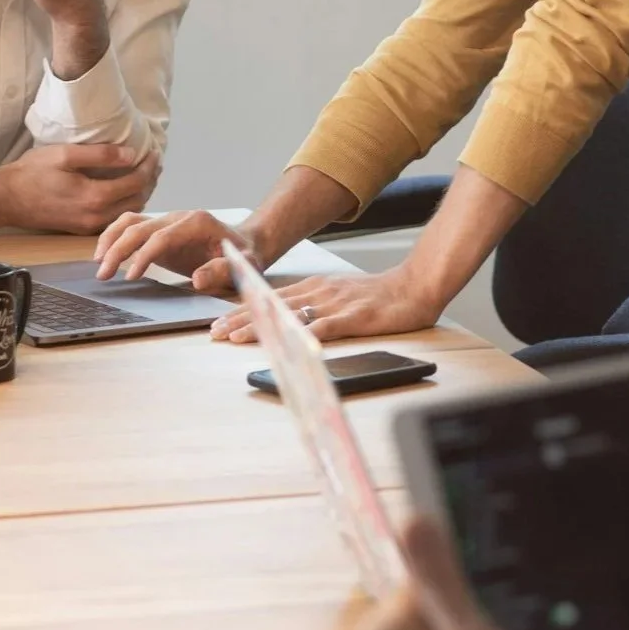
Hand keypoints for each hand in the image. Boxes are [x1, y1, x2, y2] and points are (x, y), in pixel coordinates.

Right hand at [0, 144, 159, 233]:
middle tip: (153, 163)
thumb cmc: (32, 173)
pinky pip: (113, 218)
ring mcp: (89, 226)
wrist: (5, 199)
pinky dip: (125, 204)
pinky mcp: (81, 229)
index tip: (154, 152)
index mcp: (95, 197)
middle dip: (149, 181)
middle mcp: (97, 217)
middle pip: (137, 200)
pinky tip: (123, 190)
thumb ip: (101, 155)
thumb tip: (131, 154)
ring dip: (139, 193)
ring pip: (127, 212)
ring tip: (142, 174)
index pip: (136, 182)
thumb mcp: (66, 155)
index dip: (149, 167)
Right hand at [95, 208, 250, 288]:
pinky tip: (105, 255)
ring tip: (98, 263)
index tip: (131, 275)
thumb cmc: (246, 255)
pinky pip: (132, 228)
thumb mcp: (245, 265)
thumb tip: (197, 279)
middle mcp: (178, 217)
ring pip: (130, 222)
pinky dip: (115, 237)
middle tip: (103, 274)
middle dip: (118, 249)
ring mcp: (167, 221)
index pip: (161, 236)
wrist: (247, 243)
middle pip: (139, 228)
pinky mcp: (160, 230)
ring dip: (111, 240)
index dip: (143, 255)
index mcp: (196, 222)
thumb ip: (223, 271)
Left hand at [210, 261, 444, 343]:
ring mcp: (335, 304)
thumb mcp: (339, 294)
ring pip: (289, 315)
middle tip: (214, 331)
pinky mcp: (353, 317)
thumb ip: (315, 304)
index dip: (243, 309)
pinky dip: (302, 335)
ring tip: (233, 337)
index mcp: (315, 287)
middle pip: (272, 305)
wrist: (414, 287)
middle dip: (240, 319)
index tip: (219, 321)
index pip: (270, 298)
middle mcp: (319, 292)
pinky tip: (285, 342)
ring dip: (259, 326)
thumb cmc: (379, 296)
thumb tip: (289, 318)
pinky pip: (324, 327)